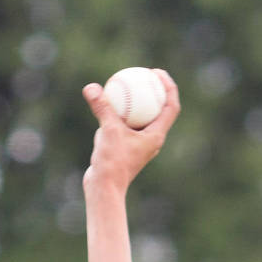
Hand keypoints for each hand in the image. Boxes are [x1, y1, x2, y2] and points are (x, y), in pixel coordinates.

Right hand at [82, 69, 179, 194]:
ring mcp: (139, 145)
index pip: (171, 106)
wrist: (104, 188)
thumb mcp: (107, 131)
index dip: (168, 86)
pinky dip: (121, 114)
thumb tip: (91, 87)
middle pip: (160, 110)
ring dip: (138, 103)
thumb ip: (102, 107)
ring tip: (128, 85)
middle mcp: (151, 140)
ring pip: (142, 119)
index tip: (157, 73)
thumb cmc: (111, 162)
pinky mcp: (126, 149)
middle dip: (155, 91)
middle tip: (144, 75)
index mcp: (156, 136)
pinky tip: (109, 104)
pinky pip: (126, 126)